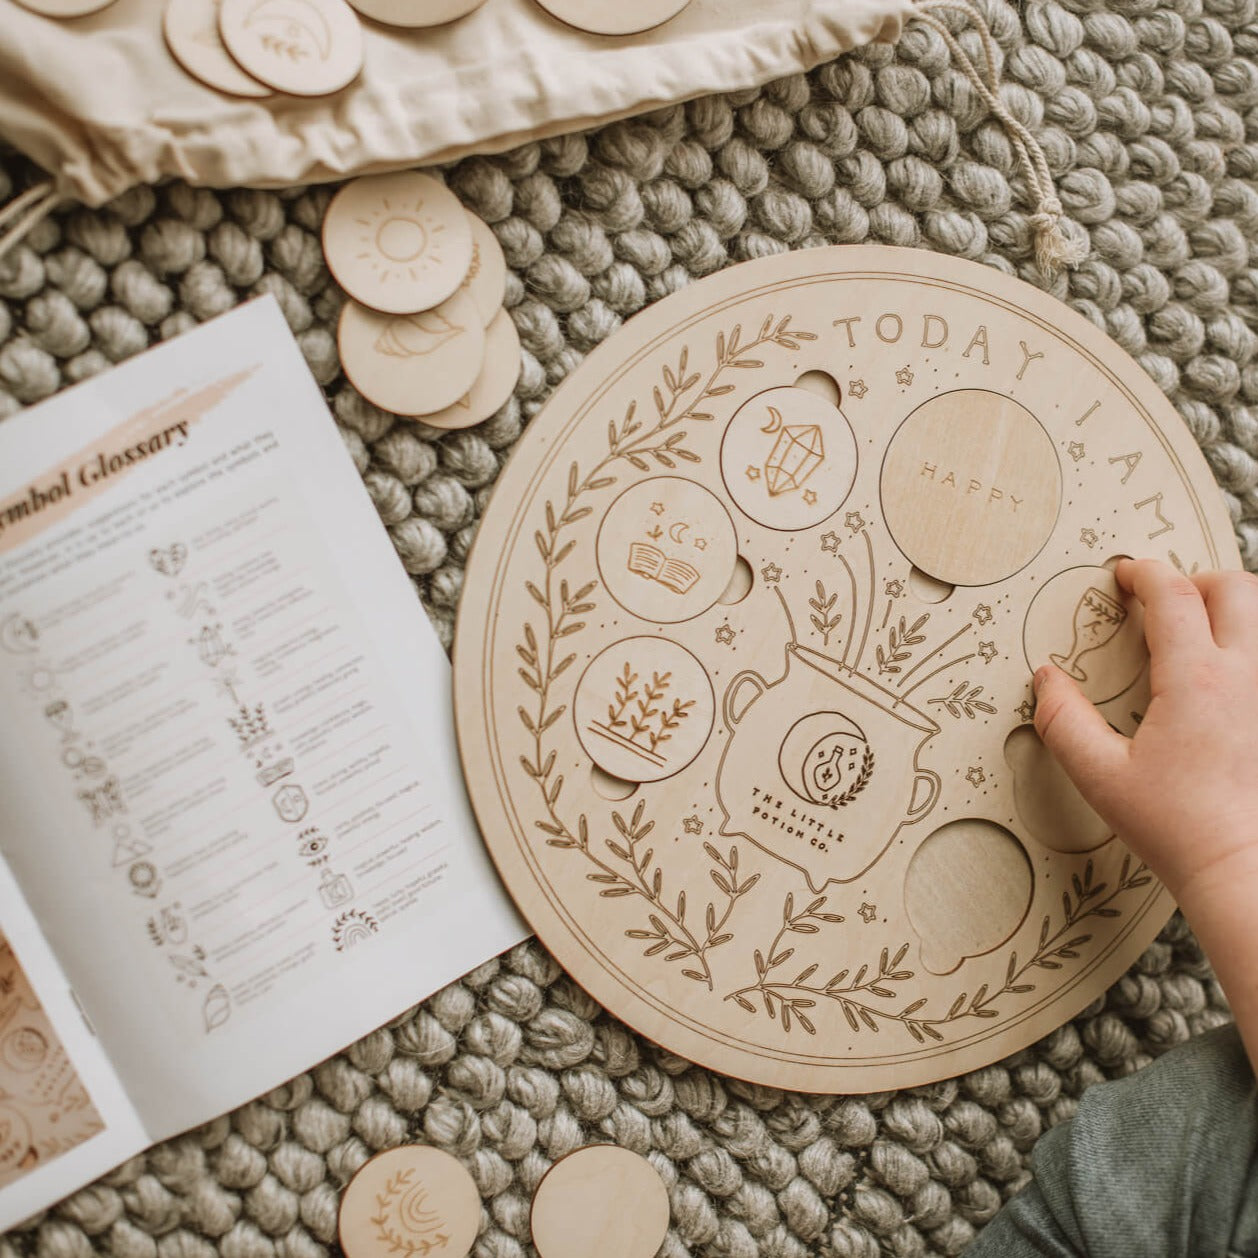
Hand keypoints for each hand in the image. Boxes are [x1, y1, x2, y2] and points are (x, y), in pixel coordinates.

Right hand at [1033, 558, 1257, 903]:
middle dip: (1195, 581)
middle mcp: (1248, 675)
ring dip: (1233, 608)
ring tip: (1204, 630)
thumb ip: (1064, 722)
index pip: (1171, 594)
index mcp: (1196, 681)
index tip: (1126, 576)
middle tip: (1168, 601)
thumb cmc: (1183, 830)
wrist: (1244, 870)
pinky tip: (1232, 674)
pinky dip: (1251, 647)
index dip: (1143, 573)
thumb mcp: (1101, 777)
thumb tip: (1046, 681)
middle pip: (1234, 587)